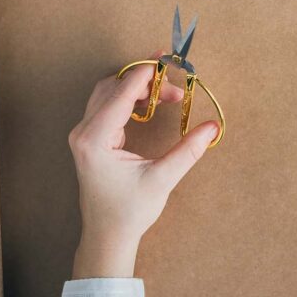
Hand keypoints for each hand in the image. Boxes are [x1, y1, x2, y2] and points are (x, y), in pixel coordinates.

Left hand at [68, 57, 220, 277]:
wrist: (107, 235)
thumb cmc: (129, 211)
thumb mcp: (162, 179)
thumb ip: (188, 150)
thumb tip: (212, 127)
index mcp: (96, 140)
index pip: (121, 94)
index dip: (145, 75)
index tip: (165, 62)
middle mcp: (84, 132)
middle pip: (112, 87)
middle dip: (144, 81)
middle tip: (174, 85)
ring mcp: (84, 135)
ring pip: (108, 93)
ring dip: (137, 88)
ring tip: (167, 94)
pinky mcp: (90, 138)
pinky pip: (107, 106)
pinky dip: (129, 99)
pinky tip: (150, 105)